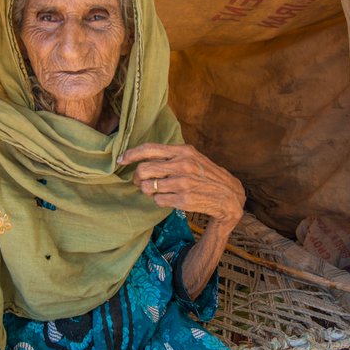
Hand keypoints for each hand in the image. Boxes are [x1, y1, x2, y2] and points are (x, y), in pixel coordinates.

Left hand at [119, 142, 244, 229]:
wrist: (229, 196)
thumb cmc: (206, 176)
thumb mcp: (192, 158)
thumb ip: (170, 156)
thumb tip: (141, 159)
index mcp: (183, 151)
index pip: (149, 149)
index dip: (130, 154)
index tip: (120, 160)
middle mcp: (183, 165)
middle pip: (143, 170)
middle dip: (137, 178)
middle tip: (141, 182)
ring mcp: (183, 184)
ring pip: (148, 187)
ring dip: (148, 191)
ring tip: (158, 190)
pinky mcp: (183, 200)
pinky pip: (158, 200)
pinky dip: (159, 201)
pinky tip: (169, 198)